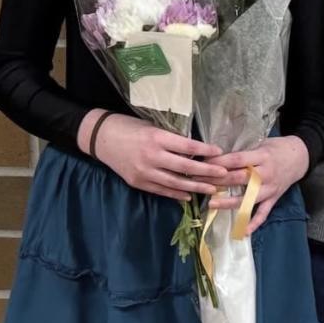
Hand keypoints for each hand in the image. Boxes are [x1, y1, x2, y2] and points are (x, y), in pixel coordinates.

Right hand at [77, 110, 228, 200]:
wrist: (100, 137)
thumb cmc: (129, 127)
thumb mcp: (152, 126)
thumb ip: (170, 138)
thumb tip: (195, 148)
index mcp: (157, 137)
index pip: (188, 146)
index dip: (206, 150)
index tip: (220, 152)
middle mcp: (152, 156)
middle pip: (185, 167)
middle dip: (207, 172)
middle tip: (224, 174)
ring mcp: (144, 171)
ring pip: (175, 182)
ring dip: (196, 187)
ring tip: (211, 189)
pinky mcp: (138, 182)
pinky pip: (161, 190)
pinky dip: (176, 194)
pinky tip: (189, 196)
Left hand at [210, 135, 309, 233]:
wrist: (300, 157)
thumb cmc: (277, 148)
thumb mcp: (261, 144)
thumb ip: (244, 152)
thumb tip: (218, 157)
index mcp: (262, 156)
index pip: (237, 160)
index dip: (219, 162)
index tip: (203, 163)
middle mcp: (266, 174)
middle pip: (239, 178)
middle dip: (217, 180)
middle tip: (199, 181)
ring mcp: (270, 188)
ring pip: (248, 198)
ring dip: (229, 202)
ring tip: (211, 204)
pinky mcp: (274, 199)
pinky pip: (263, 213)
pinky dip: (254, 223)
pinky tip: (243, 232)